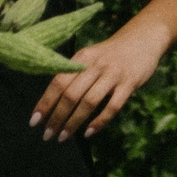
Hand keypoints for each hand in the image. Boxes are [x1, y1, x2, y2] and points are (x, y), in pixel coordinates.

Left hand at [30, 24, 164, 139]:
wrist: (142, 39)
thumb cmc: (110, 54)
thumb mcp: (90, 57)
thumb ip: (74, 74)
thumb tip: (52, 102)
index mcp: (81, 57)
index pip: (58, 82)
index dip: (45, 102)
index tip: (34, 121)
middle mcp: (95, 65)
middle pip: (71, 94)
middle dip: (56, 117)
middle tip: (47, 135)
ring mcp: (113, 74)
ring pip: (89, 102)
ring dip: (74, 122)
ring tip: (63, 137)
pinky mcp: (129, 84)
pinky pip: (112, 106)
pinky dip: (99, 122)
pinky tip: (88, 133)